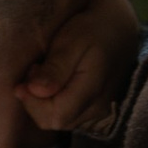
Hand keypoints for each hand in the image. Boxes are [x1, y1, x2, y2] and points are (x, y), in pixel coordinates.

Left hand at [17, 0, 141, 134]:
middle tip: (36, 69)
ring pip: (60, 121)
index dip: (33, 101)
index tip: (29, 72)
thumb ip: (56, 68)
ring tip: (45, 72)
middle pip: (54, 122)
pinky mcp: (96, 108)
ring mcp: (99, 111)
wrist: (118, 26)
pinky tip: (55, 80)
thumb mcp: (71, 41)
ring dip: (44, 101)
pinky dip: (55, 102)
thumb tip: (36, 91)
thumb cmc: (92, 29)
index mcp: (92, 92)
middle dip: (36, 101)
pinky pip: (68, 115)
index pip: (54, 116)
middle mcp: (98, 108)